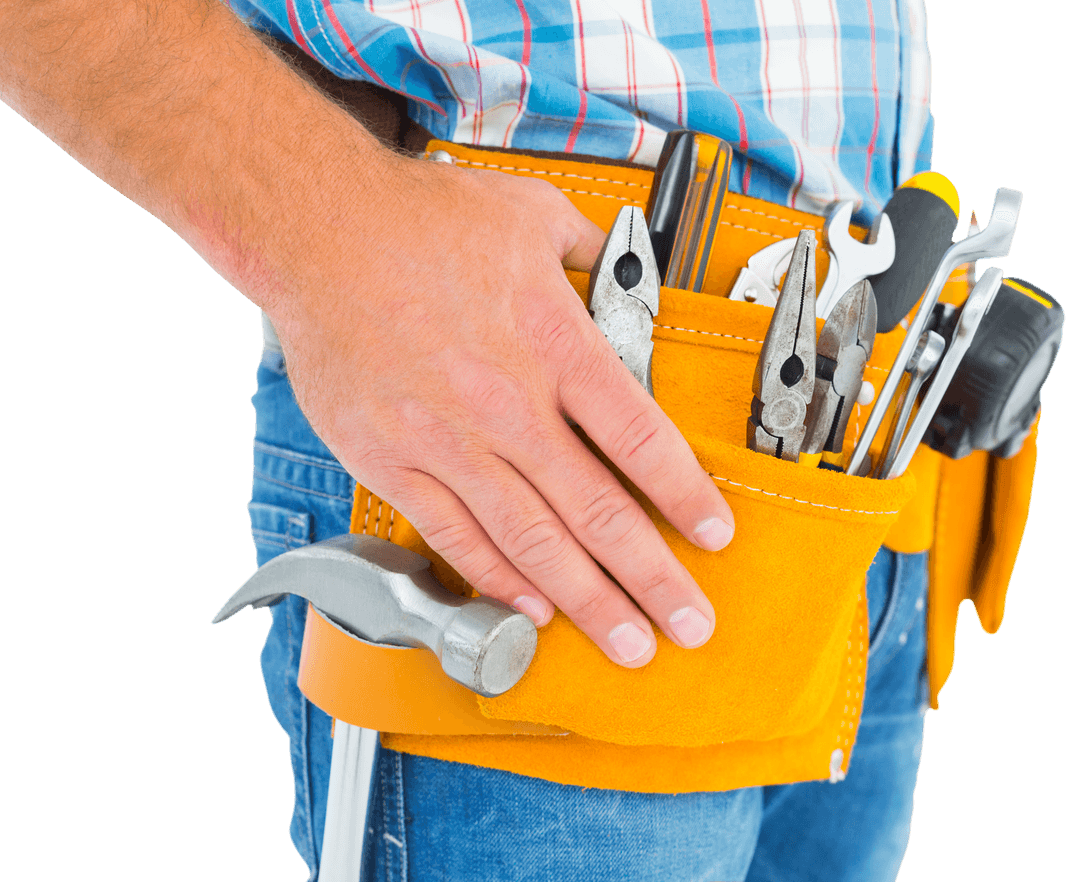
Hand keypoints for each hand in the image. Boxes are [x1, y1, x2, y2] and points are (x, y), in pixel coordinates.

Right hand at [269, 155, 735, 667]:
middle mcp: (509, 405)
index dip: (686, 498)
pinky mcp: (396, 462)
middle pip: (598, 511)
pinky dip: (498, 579)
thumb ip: (590, 253)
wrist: (318, 233)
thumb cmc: (419, 221)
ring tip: (628, 642)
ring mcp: (449, 442)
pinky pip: (456, 536)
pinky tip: (533, 609)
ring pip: (533, 541)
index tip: (712, 535)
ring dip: (588, 600)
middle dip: (653, 578)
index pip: (641, 441)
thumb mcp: (531, 215)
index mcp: (553, 344)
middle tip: (689, 623)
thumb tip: (628, 268)